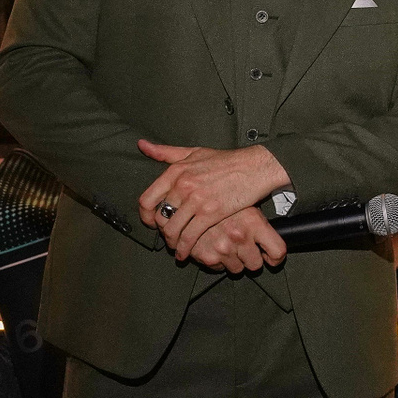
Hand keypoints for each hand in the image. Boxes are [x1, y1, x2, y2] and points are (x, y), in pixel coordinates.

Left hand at [138, 141, 290, 259]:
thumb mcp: (194, 152)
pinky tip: (185, 253)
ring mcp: (196, 200)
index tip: (151, 222)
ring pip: (172, 229)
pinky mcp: (210, 213)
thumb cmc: (226, 160)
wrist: (254, 167)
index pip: (147, 200)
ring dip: (171, 242)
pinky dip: (184, 248)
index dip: (145, 216)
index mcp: (175, 171)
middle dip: (162, 230)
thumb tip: (142, 145)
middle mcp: (182, 186)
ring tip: (175, 246)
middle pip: (160, 218)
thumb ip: (166, 152)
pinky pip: (189, 236)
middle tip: (168, 235)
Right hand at [185, 206, 287, 274]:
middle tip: (244, 249)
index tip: (271, 258)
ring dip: (234, 261)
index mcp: (253, 222)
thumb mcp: (243, 205)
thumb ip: (258, 223)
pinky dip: (218, 261)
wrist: (187, 203)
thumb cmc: (218, 202)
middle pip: (256, 264)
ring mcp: (224, 248)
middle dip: (251, 259)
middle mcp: (240, 236)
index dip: (275, 258)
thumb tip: (270, 239)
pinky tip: (214, 247)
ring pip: (238, 269)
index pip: (277, 251)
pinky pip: (220, 269)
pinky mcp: (208, 257)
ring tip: (227, 245)